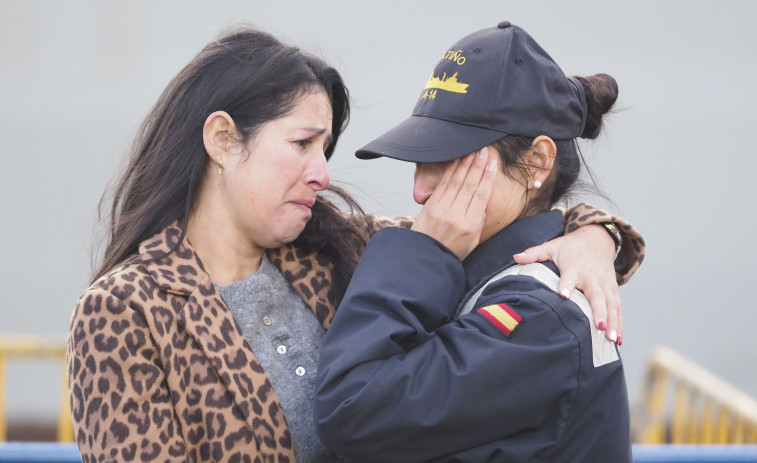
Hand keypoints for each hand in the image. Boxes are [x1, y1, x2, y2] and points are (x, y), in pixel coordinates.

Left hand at [411, 148, 496, 260]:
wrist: (427, 257)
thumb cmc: (453, 251)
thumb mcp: (473, 241)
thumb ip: (479, 221)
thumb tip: (483, 202)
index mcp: (470, 225)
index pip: (481, 195)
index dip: (488, 178)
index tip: (494, 164)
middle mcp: (456, 215)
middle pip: (469, 185)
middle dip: (478, 165)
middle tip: (484, 151)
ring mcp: (441, 209)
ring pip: (456, 181)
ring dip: (465, 164)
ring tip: (473, 151)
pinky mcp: (430, 205)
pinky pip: (442, 184)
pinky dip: (449, 170)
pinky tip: (456, 161)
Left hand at [513, 224, 622, 343]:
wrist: (597, 238)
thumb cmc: (570, 246)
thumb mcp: (552, 246)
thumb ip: (534, 253)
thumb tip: (515, 257)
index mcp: (575, 267)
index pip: (570, 276)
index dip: (567, 285)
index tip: (564, 296)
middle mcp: (592, 277)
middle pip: (597, 295)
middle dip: (599, 311)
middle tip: (599, 327)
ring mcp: (605, 284)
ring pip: (611, 304)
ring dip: (613, 322)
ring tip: (612, 340)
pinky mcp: (613, 289)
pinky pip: (618, 308)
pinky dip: (619, 323)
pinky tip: (618, 340)